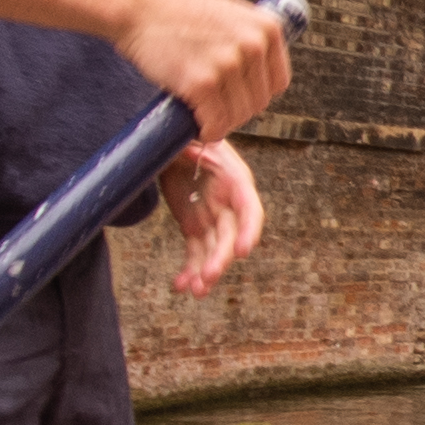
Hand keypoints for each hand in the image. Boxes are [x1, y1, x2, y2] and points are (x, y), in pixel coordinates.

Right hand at [115, 0, 293, 140]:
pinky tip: (195, 124)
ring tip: (200, 110)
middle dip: (235, 109)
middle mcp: (254, 45)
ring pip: (238, 117)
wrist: (138, 7)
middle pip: (258, 103)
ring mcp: (228, 64)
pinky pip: (215, 124)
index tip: (234, 94)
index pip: (277, 83)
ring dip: (219, 122)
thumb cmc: (179, 13)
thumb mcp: (230, 16)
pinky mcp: (203, 83)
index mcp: (268, 28)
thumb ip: (250, 41)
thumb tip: (260, 80)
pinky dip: (206, 131)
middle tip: (210, 103)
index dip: (254, 93)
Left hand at [154, 138, 262, 294]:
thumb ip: (192, 146)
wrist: (174, 141)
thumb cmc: (187, 133)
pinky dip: (188, 271)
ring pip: (213, 251)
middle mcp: (228, 203)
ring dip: (205, 272)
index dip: (249, 230)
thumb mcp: (189, 135)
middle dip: (220, 258)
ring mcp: (212, 218)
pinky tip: (180, 286)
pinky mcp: (195, 227)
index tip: (243, 251)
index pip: (249, 209)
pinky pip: (194, 253)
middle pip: (230, 236)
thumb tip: (192, 152)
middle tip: (208, 277)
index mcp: (234, 180)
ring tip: (195, 291)